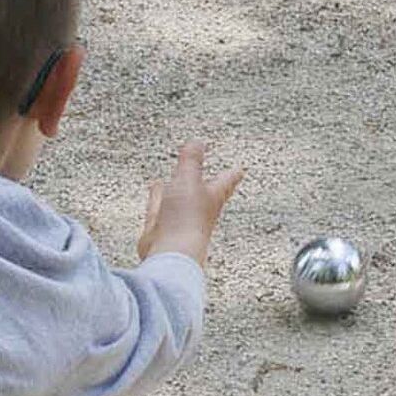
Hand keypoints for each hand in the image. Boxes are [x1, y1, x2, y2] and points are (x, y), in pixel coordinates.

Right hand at [138, 142, 243, 264]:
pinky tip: (155, 191)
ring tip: (175, 178)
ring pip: (180, 199)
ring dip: (178, 188)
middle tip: (213, 176)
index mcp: (213, 198)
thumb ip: (191, 161)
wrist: (170, 252)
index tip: (240, 169)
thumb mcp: (189, 180)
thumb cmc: (186, 220)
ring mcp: (179, 220)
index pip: (226, 181)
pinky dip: (158, 197)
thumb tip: (197, 142)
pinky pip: (160, 207)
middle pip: (205, 192)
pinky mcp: (161, 227)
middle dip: (207, 183)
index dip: (232, 174)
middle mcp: (198, 210)